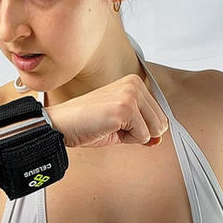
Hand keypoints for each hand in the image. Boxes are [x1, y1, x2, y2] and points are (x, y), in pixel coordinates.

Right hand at [45, 74, 167, 148]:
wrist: (61, 124)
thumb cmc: (85, 123)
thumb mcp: (120, 123)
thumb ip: (142, 126)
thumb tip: (158, 139)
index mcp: (133, 83)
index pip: (159, 114)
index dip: (141, 127)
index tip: (119, 123)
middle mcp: (134, 85)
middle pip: (161, 122)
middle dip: (139, 132)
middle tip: (112, 126)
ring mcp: (130, 96)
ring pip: (154, 130)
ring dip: (133, 136)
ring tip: (110, 126)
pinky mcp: (125, 109)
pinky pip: (142, 136)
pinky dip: (126, 139)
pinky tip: (107, 128)